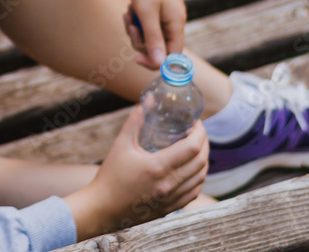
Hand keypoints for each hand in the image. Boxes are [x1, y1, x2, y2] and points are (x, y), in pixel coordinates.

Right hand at [64, 105, 208, 239]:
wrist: (103, 208)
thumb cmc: (110, 175)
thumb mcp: (120, 144)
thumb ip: (135, 121)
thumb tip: (149, 101)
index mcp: (158, 167)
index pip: (192, 147)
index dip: (200, 132)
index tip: (197, 123)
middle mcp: (169, 184)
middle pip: (201, 161)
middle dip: (205, 143)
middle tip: (198, 132)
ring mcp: (171, 198)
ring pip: (201, 177)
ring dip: (204, 160)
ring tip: (198, 148)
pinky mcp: (170, 207)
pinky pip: (194, 192)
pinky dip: (199, 178)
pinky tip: (193, 170)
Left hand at [92, 0, 186, 68]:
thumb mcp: (145, 11)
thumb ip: (153, 38)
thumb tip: (159, 64)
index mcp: (177, 22)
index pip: (172, 55)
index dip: (155, 61)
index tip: (135, 58)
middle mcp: (174, 19)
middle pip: (158, 46)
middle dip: (139, 40)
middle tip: (129, 24)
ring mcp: (165, 13)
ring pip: (148, 34)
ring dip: (134, 28)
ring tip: (128, 12)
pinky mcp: (156, 6)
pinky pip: (145, 22)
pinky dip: (135, 18)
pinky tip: (128, 7)